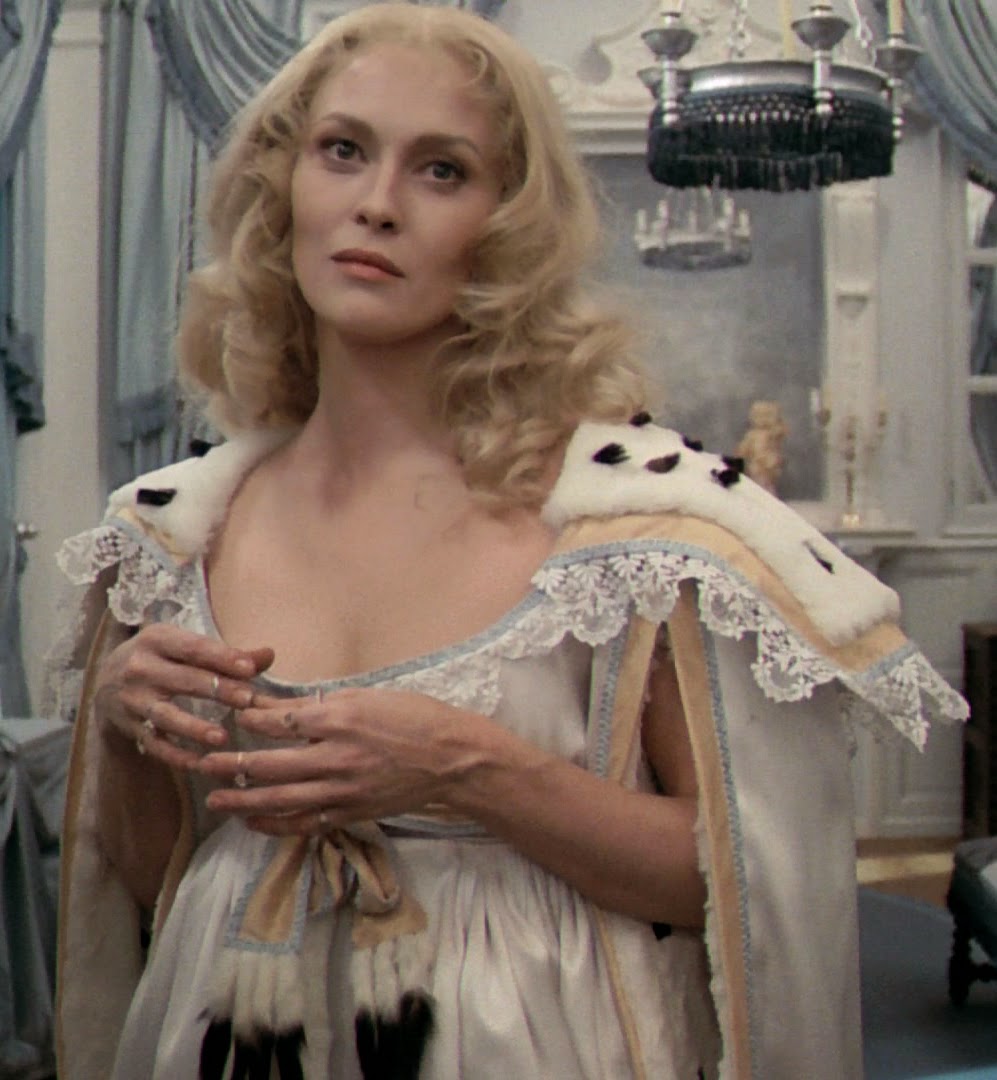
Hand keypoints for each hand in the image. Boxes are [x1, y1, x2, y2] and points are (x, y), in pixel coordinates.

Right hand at [93, 623, 274, 768]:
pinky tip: (201, 763)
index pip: (193, 648)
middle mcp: (140, 668)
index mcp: (156, 639)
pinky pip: (155, 744)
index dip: (221, 658)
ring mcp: (133, 700)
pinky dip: (177, 755)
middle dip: (217, 690)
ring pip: (165, 715)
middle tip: (248, 700)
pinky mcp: (130, 728)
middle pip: (183, 680)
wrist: (105, 683)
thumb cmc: (161, 659)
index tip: (250, 668)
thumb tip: (269, 655)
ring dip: (194, 727)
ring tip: (223, 738)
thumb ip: (227, 654)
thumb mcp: (183, 646)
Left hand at [198, 687, 484, 832]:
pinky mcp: (351, 812)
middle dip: (231, 764)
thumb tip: (281, 706)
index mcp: (338, 719)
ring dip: (243, 801)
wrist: (453, 759)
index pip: (277, 720)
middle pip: (269, 764)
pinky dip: (276, 824)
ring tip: (215, 800)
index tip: (229, 714)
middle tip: (202, 763)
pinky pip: (304, 823)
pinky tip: (254, 822)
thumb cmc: (415, 718)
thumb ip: (322, 706)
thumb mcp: (368, 697)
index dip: (247, 717)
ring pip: (280, 800)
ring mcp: (342, 789)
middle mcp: (335, 756)